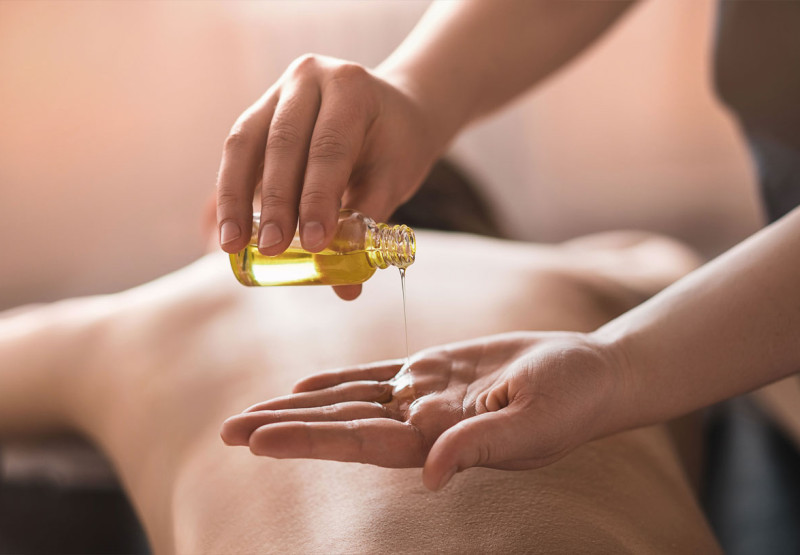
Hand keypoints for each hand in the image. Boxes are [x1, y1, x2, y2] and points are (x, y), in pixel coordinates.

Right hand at [215, 55, 443, 298]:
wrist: (393, 110)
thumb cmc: (396, 144)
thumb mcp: (393, 178)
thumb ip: (368, 226)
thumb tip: (347, 289)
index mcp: (350, 87)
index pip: (329, 146)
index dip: (318, 197)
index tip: (314, 243)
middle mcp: (308, 78)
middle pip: (282, 143)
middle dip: (275, 203)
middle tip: (272, 250)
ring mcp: (277, 91)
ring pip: (246, 143)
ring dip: (235, 198)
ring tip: (233, 245)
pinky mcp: (258, 112)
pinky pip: (238, 151)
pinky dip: (231, 190)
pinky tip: (230, 227)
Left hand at [221, 331, 628, 489]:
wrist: (589, 373)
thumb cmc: (571, 399)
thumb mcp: (532, 422)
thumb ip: (479, 446)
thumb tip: (428, 478)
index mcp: (439, 441)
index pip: (358, 442)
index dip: (306, 439)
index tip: (257, 439)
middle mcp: (420, 424)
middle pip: (338, 424)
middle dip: (284, 426)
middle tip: (226, 428)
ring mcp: (422, 396)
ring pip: (346, 399)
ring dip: (297, 404)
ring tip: (249, 412)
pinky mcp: (432, 370)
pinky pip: (373, 376)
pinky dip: (336, 380)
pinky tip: (304, 384)